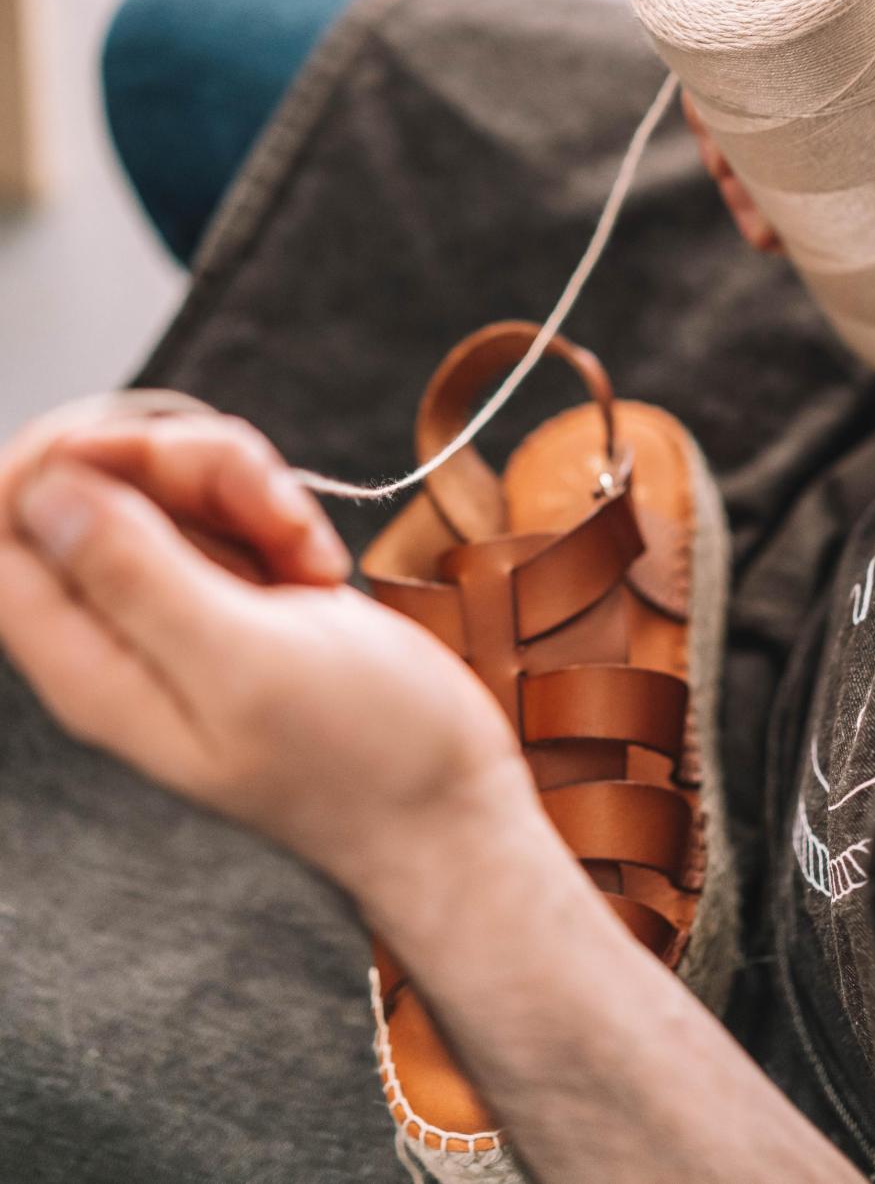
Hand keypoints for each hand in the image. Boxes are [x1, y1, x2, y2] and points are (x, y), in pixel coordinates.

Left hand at [0, 403, 522, 901]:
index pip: (7, 528)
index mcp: (93, 664)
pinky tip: (319, 567)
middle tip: (270, 510)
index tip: (153, 456)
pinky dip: (279, 512)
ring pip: (168, 483)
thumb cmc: (359, 753)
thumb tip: (44, 493)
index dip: (62, 462)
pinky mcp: (238, 590)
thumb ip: (136, 576)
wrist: (448, 800)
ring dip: (246, 487)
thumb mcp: (246, 662)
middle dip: (184, 463)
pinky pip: (227, 505)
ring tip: (307, 555)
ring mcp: (180, 606)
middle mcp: (121, 631)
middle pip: (96, 485)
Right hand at [687, 0, 874, 251]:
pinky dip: (786, 173)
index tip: (712, 94)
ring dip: (747, 156)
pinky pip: (813, 126)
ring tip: (757, 223)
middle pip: (759, 41)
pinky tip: (779, 225)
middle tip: (730, 180)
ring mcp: (867, 50)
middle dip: (724, 113)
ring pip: (778, 93)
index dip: (725, 23)